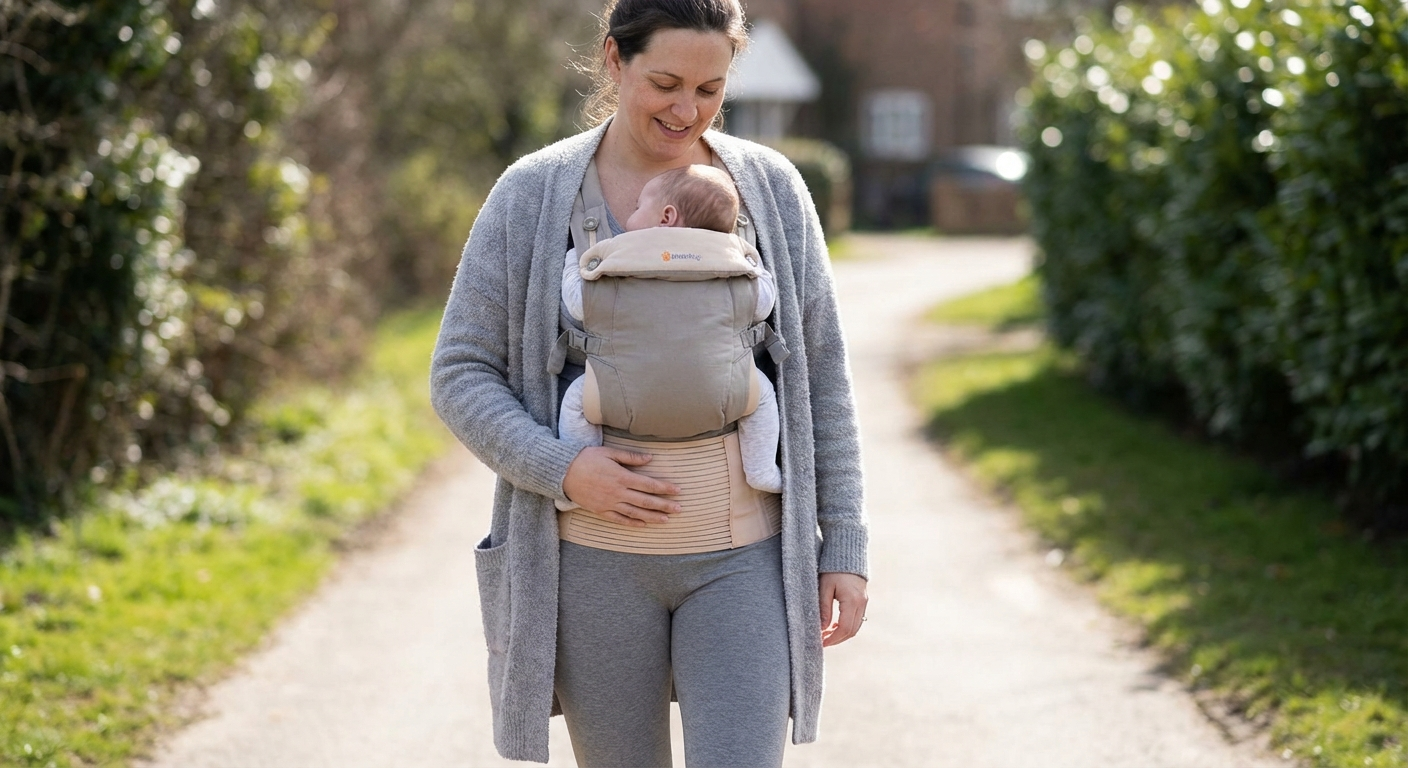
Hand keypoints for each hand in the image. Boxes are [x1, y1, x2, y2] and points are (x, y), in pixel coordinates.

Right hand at [562, 446, 681, 526]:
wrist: (562, 473)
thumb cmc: (586, 459)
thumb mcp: (609, 453)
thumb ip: (630, 457)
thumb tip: (650, 458)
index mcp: (621, 477)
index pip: (649, 484)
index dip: (665, 488)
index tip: (678, 490)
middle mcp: (618, 493)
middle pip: (646, 501)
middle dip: (664, 505)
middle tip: (680, 509)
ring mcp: (609, 504)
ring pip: (636, 513)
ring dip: (653, 517)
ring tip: (667, 520)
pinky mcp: (601, 511)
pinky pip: (620, 520)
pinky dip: (633, 523)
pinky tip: (644, 525)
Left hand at [819, 572, 867, 646]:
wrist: (847, 553)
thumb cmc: (833, 569)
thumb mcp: (825, 588)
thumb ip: (824, 609)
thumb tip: (821, 629)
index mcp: (852, 601)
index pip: (844, 628)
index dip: (833, 639)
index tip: (821, 643)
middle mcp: (861, 604)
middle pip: (852, 631)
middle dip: (837, 639)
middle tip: (822, 642)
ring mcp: (864, 602)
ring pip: (856, 627)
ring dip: (842, 634)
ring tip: (826, 635)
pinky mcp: (863, 600)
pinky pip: (857, 619)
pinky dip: (847, 626)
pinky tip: (834, 626)